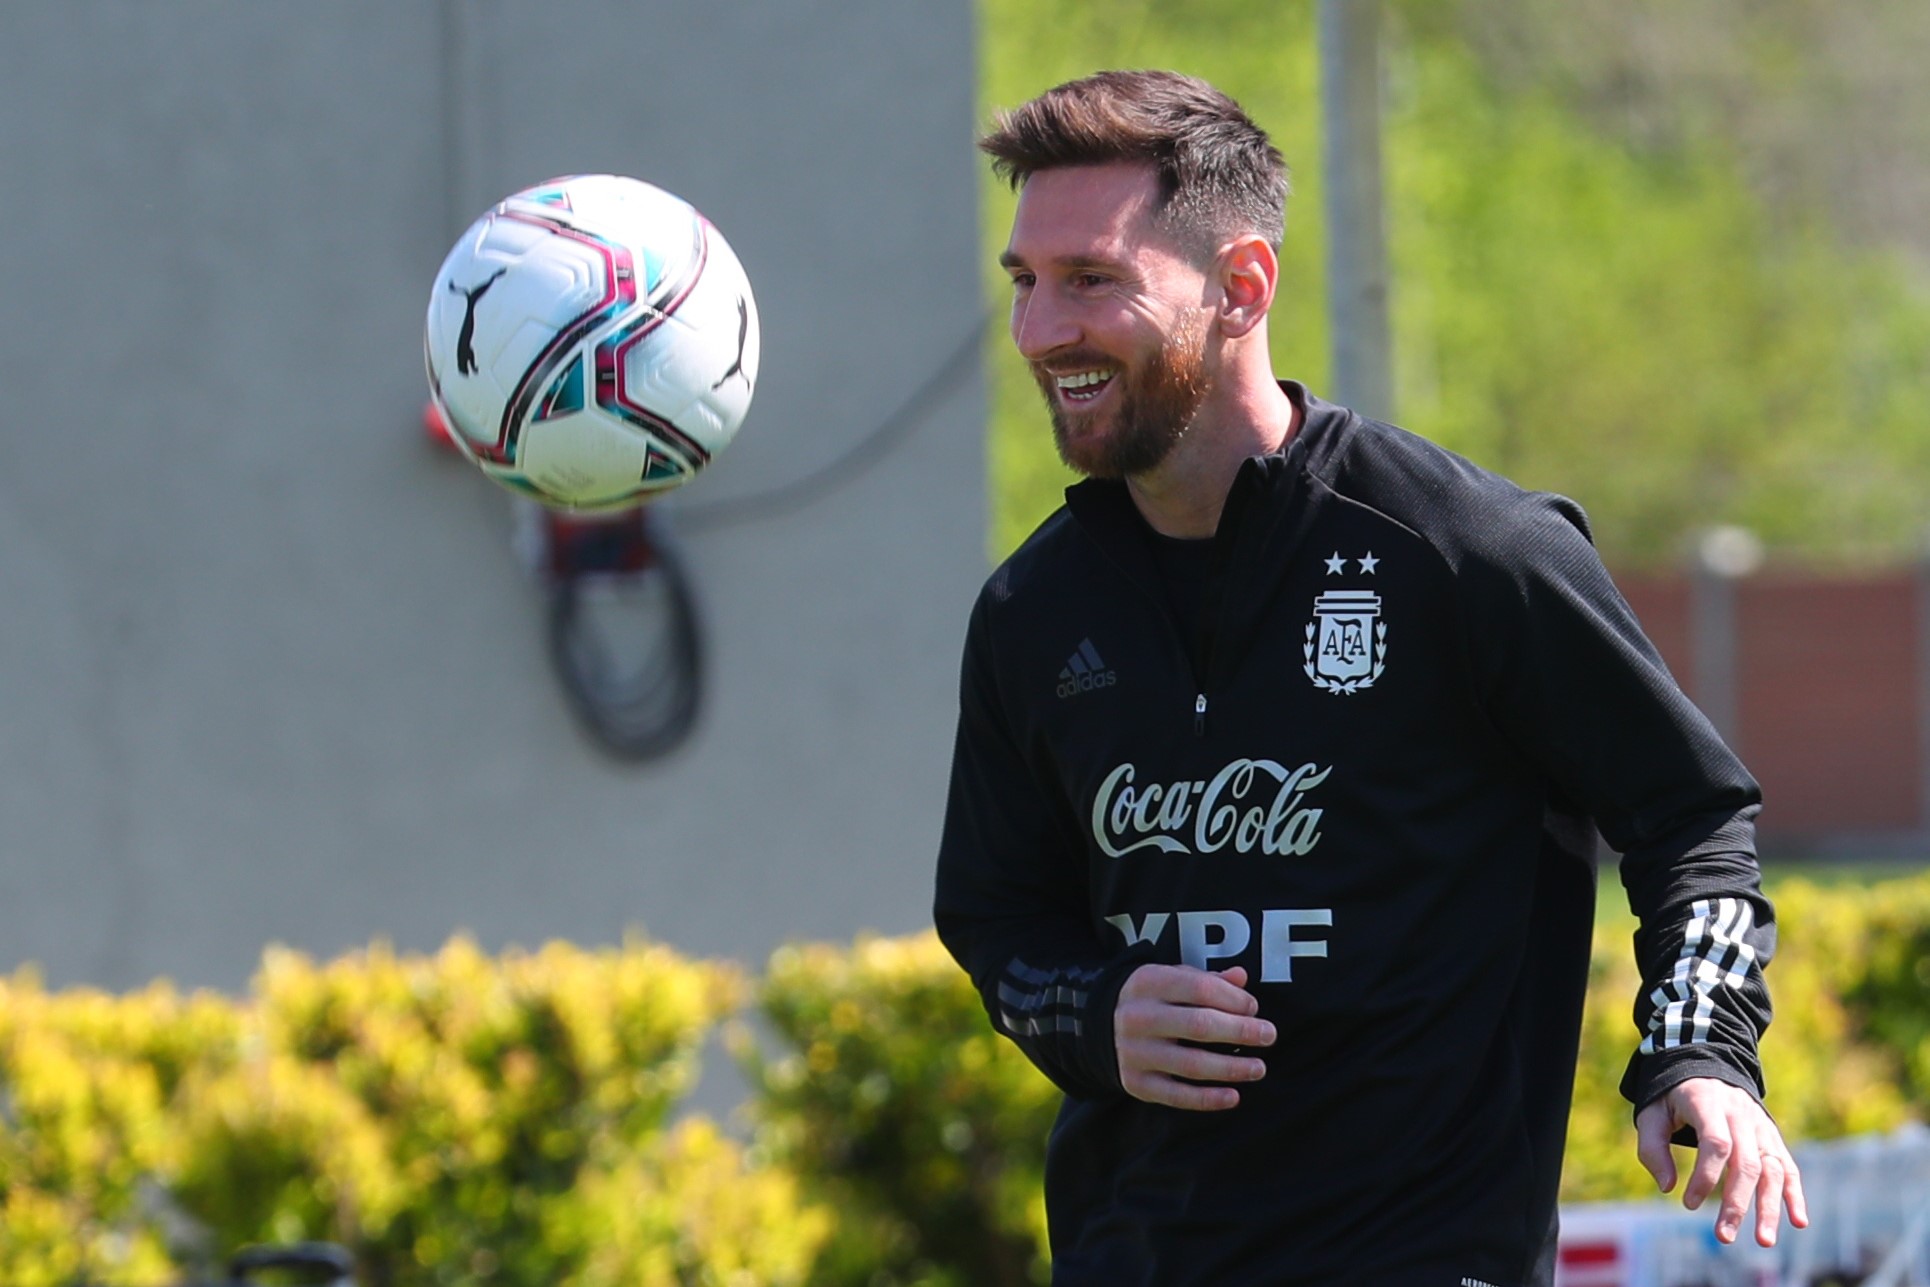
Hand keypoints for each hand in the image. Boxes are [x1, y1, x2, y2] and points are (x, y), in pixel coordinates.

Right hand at [1114, 964, 1274, 1109]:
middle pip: (1199, 1025)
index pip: (1199, 988)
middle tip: (1269, 1035)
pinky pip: (1177, 1095)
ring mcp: (1135, 1052)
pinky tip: (1234, 1096)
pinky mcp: (1135, 1083)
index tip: (1254, 1008)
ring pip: (1191, 1065)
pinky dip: (1208, 1099)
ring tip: (1259, 1068)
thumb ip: (1207, 979)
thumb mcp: (1172, 979)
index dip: (1232, 999)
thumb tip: (1241, 978)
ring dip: (1231, 1068)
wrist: (1101, 1026)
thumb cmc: (1152, 999)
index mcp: (1148, 983)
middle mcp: (1138, 1017)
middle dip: (1241, 1031)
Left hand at [1635, 1076, 1808, 1246]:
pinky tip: (1799, 1222)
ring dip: (1770, 1207)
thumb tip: (1668, 1188)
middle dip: (1736, 1203)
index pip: (1716, 1143)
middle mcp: (1740, 1115)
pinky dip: (1795, 1195)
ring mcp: (1761, 1126)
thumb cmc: (1672, 1096)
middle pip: (1746, 1163)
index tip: (1688, 1203)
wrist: (1706, 1064)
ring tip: (1764, 1241)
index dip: (1705, 1176)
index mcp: (1708, 1103)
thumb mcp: (1651, 1112)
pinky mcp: (1772, 1138)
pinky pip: (1788, 1168)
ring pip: (1772, 1170)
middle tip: (1723, 1236)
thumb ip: (1653, 1148)